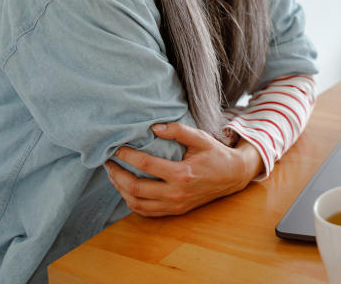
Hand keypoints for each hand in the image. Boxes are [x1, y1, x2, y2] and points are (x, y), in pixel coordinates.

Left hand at [105, 121, 260, 216]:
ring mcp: (175, 205)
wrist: (232, 176)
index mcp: (182, 174)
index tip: (117, 148)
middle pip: (136, 188)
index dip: (127, 156)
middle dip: (117, 175)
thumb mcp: (201, 138)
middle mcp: (176, 193)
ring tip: (114, 176)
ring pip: (138, 203)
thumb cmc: (216, 155)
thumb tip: (154, 128)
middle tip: (108, 163)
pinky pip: (147, 212)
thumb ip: (179, 131)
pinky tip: (127, 190)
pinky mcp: (175, 211)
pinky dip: (132, 202)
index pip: (146, 165)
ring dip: (121, 190)